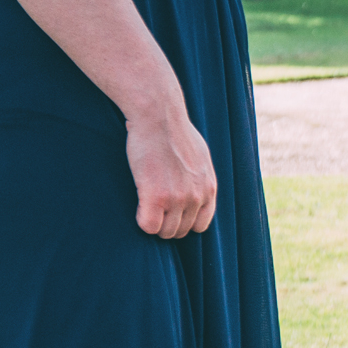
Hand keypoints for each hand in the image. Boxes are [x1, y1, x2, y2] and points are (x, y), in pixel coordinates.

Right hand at [125, 110, 216, 238]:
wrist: (159, 116)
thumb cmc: (174, 132)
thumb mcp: (199, 157)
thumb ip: (199, 178)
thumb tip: (194, 186)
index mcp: (209, 188)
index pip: (201, 225)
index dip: (183, 222)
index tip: (170, 212)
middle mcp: (197, 197)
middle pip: (182, 231)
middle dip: (166, 223)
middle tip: (153, 208)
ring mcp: (178, 198)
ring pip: (165, 231)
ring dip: (153, 223)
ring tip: (145, 205)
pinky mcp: (156, 196)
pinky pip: (148, 226)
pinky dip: (142, 221)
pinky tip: (139, 205)